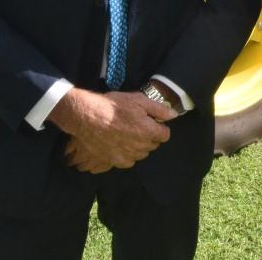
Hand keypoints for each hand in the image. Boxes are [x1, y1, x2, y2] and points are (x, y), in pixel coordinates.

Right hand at [49, 89, 171, 172]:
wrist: (87, 117)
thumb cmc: (113, 106)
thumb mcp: (138, 100)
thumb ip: (159, 109)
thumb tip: (173, 115)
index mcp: (149, 131)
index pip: (165, 135)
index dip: (159, 127)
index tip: (152, 122)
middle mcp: (141, 146)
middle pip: (153, 144)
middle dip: (149, 136)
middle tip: (138, 125)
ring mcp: (128, 155)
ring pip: (142, 153)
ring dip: (139, 145)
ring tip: (127, 133)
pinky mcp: (116, 161)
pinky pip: (129, 160)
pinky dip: (127, 153)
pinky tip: (120, 143)